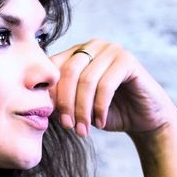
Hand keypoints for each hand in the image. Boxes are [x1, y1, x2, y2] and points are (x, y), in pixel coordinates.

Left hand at [49, 39, 176, 138]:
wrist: (143, 120)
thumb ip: (57, 100)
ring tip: (82, 130)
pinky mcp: (128, 61)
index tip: (48, 117)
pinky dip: (99, 107)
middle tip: (67, 126)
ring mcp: (111, 50)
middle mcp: (92, 46)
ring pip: (86, 80)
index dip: (49, 93)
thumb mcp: (75, 106)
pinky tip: (99, 122)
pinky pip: (106, 85)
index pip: (52, 68)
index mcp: (75, 53)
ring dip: (82, 109)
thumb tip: (34, 101)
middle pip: (68, 72)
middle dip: (65, 103)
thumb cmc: (105, 113)